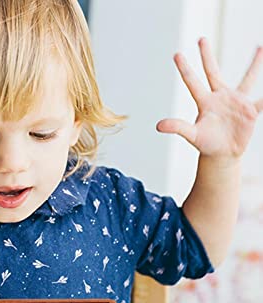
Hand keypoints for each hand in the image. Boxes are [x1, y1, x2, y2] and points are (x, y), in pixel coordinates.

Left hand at [156, 38, 262, 159]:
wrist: (222, 154)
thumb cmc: (206, 144)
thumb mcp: (191, 135)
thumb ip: (177, 127)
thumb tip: (158, 126)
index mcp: (205, 102)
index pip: (192, 82)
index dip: (185, 69)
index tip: (176, 55)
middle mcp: (220, 97)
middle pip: (212, 72)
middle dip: (206, 56)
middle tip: (201, 39)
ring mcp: (236, 102)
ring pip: (248, 79)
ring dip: (255, 64)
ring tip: (260, 48)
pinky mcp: (250, 111)